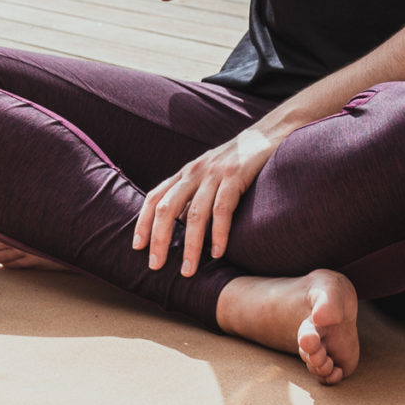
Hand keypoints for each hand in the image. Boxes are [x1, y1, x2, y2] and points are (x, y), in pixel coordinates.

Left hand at [137, 125, 279, 275]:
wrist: (267, 134)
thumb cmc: (236, 162)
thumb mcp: (208, 177)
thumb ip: (193, 199)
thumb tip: (179, 227)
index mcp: (184, 174)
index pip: (154, 198)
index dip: (142, 222)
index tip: (136, 247)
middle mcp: (193, 173)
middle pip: (167, 208)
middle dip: (159, 238)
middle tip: (156, 265)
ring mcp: (214, 174)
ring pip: (195, 214)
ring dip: (190, 245)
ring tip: (188, 270)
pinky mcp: (236, 176)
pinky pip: (223, 209)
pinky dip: (219, 233)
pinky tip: (218, 254)